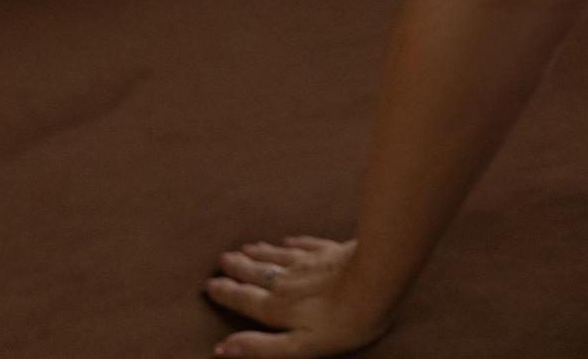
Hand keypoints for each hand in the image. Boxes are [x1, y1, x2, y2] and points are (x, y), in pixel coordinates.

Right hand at [204, 235, 395, 356]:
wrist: (377, 280)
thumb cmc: (341, 321)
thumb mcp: (298, 347)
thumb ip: (260, 347)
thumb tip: (222, 349)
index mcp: (277, 307)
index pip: (245, 298)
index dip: (226, 293)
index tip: (210, 283)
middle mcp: (288, 281)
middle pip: (257, 272)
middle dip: (238, 267)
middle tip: (223, 258)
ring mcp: (310, 263)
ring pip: (278, 256)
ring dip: (260, 252)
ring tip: (247, 247)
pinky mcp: (331, 251)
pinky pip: (306, 244)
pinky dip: (294, 242)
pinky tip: (289, 239)